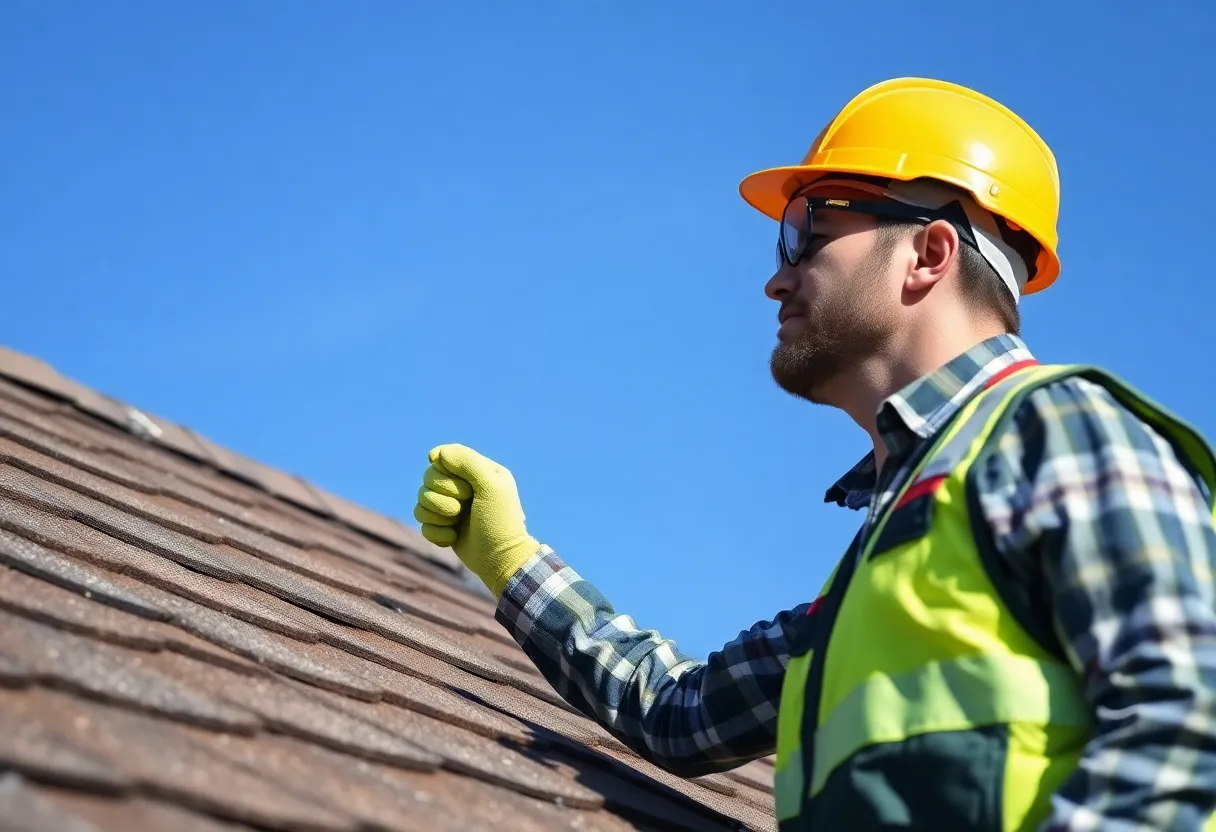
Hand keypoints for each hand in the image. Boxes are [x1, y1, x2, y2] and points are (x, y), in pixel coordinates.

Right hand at [413, 443, 539, 596]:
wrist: (499, 559)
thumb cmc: (500, 522)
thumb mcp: (492, 486)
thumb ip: (467, 463)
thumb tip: (436, 454)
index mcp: (478, 471)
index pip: (445, 457)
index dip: (444, 470)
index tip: (461, 486)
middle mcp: (463, 485)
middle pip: (428, 478)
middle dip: (443, 497)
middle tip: (463, 507)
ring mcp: (451, 505)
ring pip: (421, 499)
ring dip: (437, 514)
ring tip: (457, 522)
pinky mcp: (441, 525)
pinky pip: (421, 522)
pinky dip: (436, 532)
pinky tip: (453, 537)